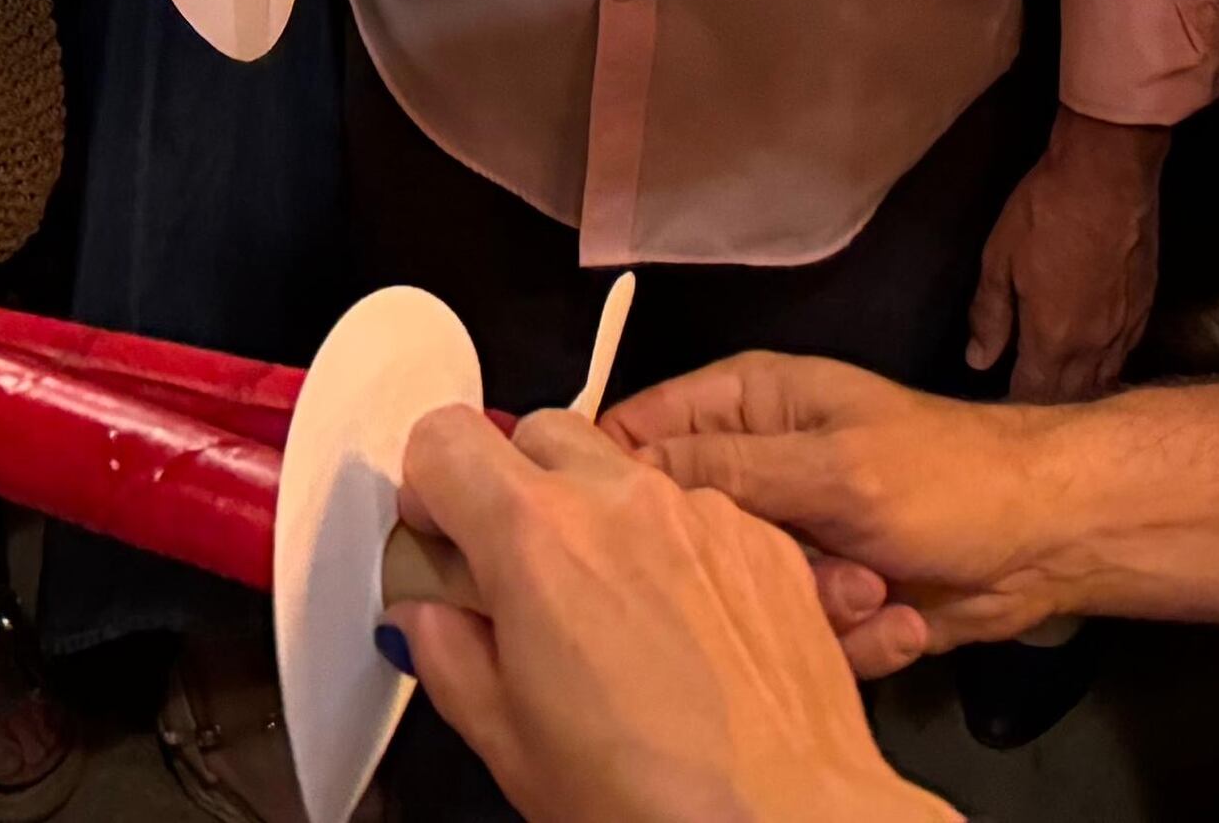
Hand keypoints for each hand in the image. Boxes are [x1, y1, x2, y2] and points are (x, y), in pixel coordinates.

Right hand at [388, 406, 940, 822]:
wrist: (791, 822)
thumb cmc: (655, 802)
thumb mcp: (506, 741)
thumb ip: (446, 653)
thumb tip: (427, 616)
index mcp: (537, 537)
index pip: (445, 438)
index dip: (429, 488)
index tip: (441, 539)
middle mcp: (622, 500)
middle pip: (536, 434)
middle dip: (511, 489)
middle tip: (516, 575)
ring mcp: (703, 512)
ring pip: (621, 469)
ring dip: (597, 517)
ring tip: (611, 617)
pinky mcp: (763, 541)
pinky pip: (695, 511)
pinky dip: (671, 548)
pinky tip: (681, 633)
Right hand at [606, 353, 1053, 672]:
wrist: (1047, 543)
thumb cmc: (948, 478)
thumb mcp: (831, 467)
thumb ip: (723, 467)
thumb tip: (619, 462)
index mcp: (748, 403)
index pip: (637, 427)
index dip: (613, 478)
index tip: (611, 530)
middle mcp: (758, 465)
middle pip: (684, 527)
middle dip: (739, 562)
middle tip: (804, 565)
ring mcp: (793, 535)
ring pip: (740, 590)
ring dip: (808, 604)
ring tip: (872, 589)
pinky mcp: (826, 596)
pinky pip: (796, 629)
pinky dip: (849, 635)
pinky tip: (898, 618)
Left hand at [968, 110, 1163, 399]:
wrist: (1108, 175)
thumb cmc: (1045, 212)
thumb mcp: (999, 258)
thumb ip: (990, 315)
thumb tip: (978, 361)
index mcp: (1053, 338)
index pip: (1033, 393)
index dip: (1015, 399)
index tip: (1000, 396)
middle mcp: (1094, 345)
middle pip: (1072, 396)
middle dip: (1048, 401)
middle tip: (1028, 394)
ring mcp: (1126, 329)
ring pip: (1103, 381)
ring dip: (1081, 390)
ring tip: (1060, 387)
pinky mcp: (1146, 307)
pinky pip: (1125, 355)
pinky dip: (1107, 366)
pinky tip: (1096, 358)